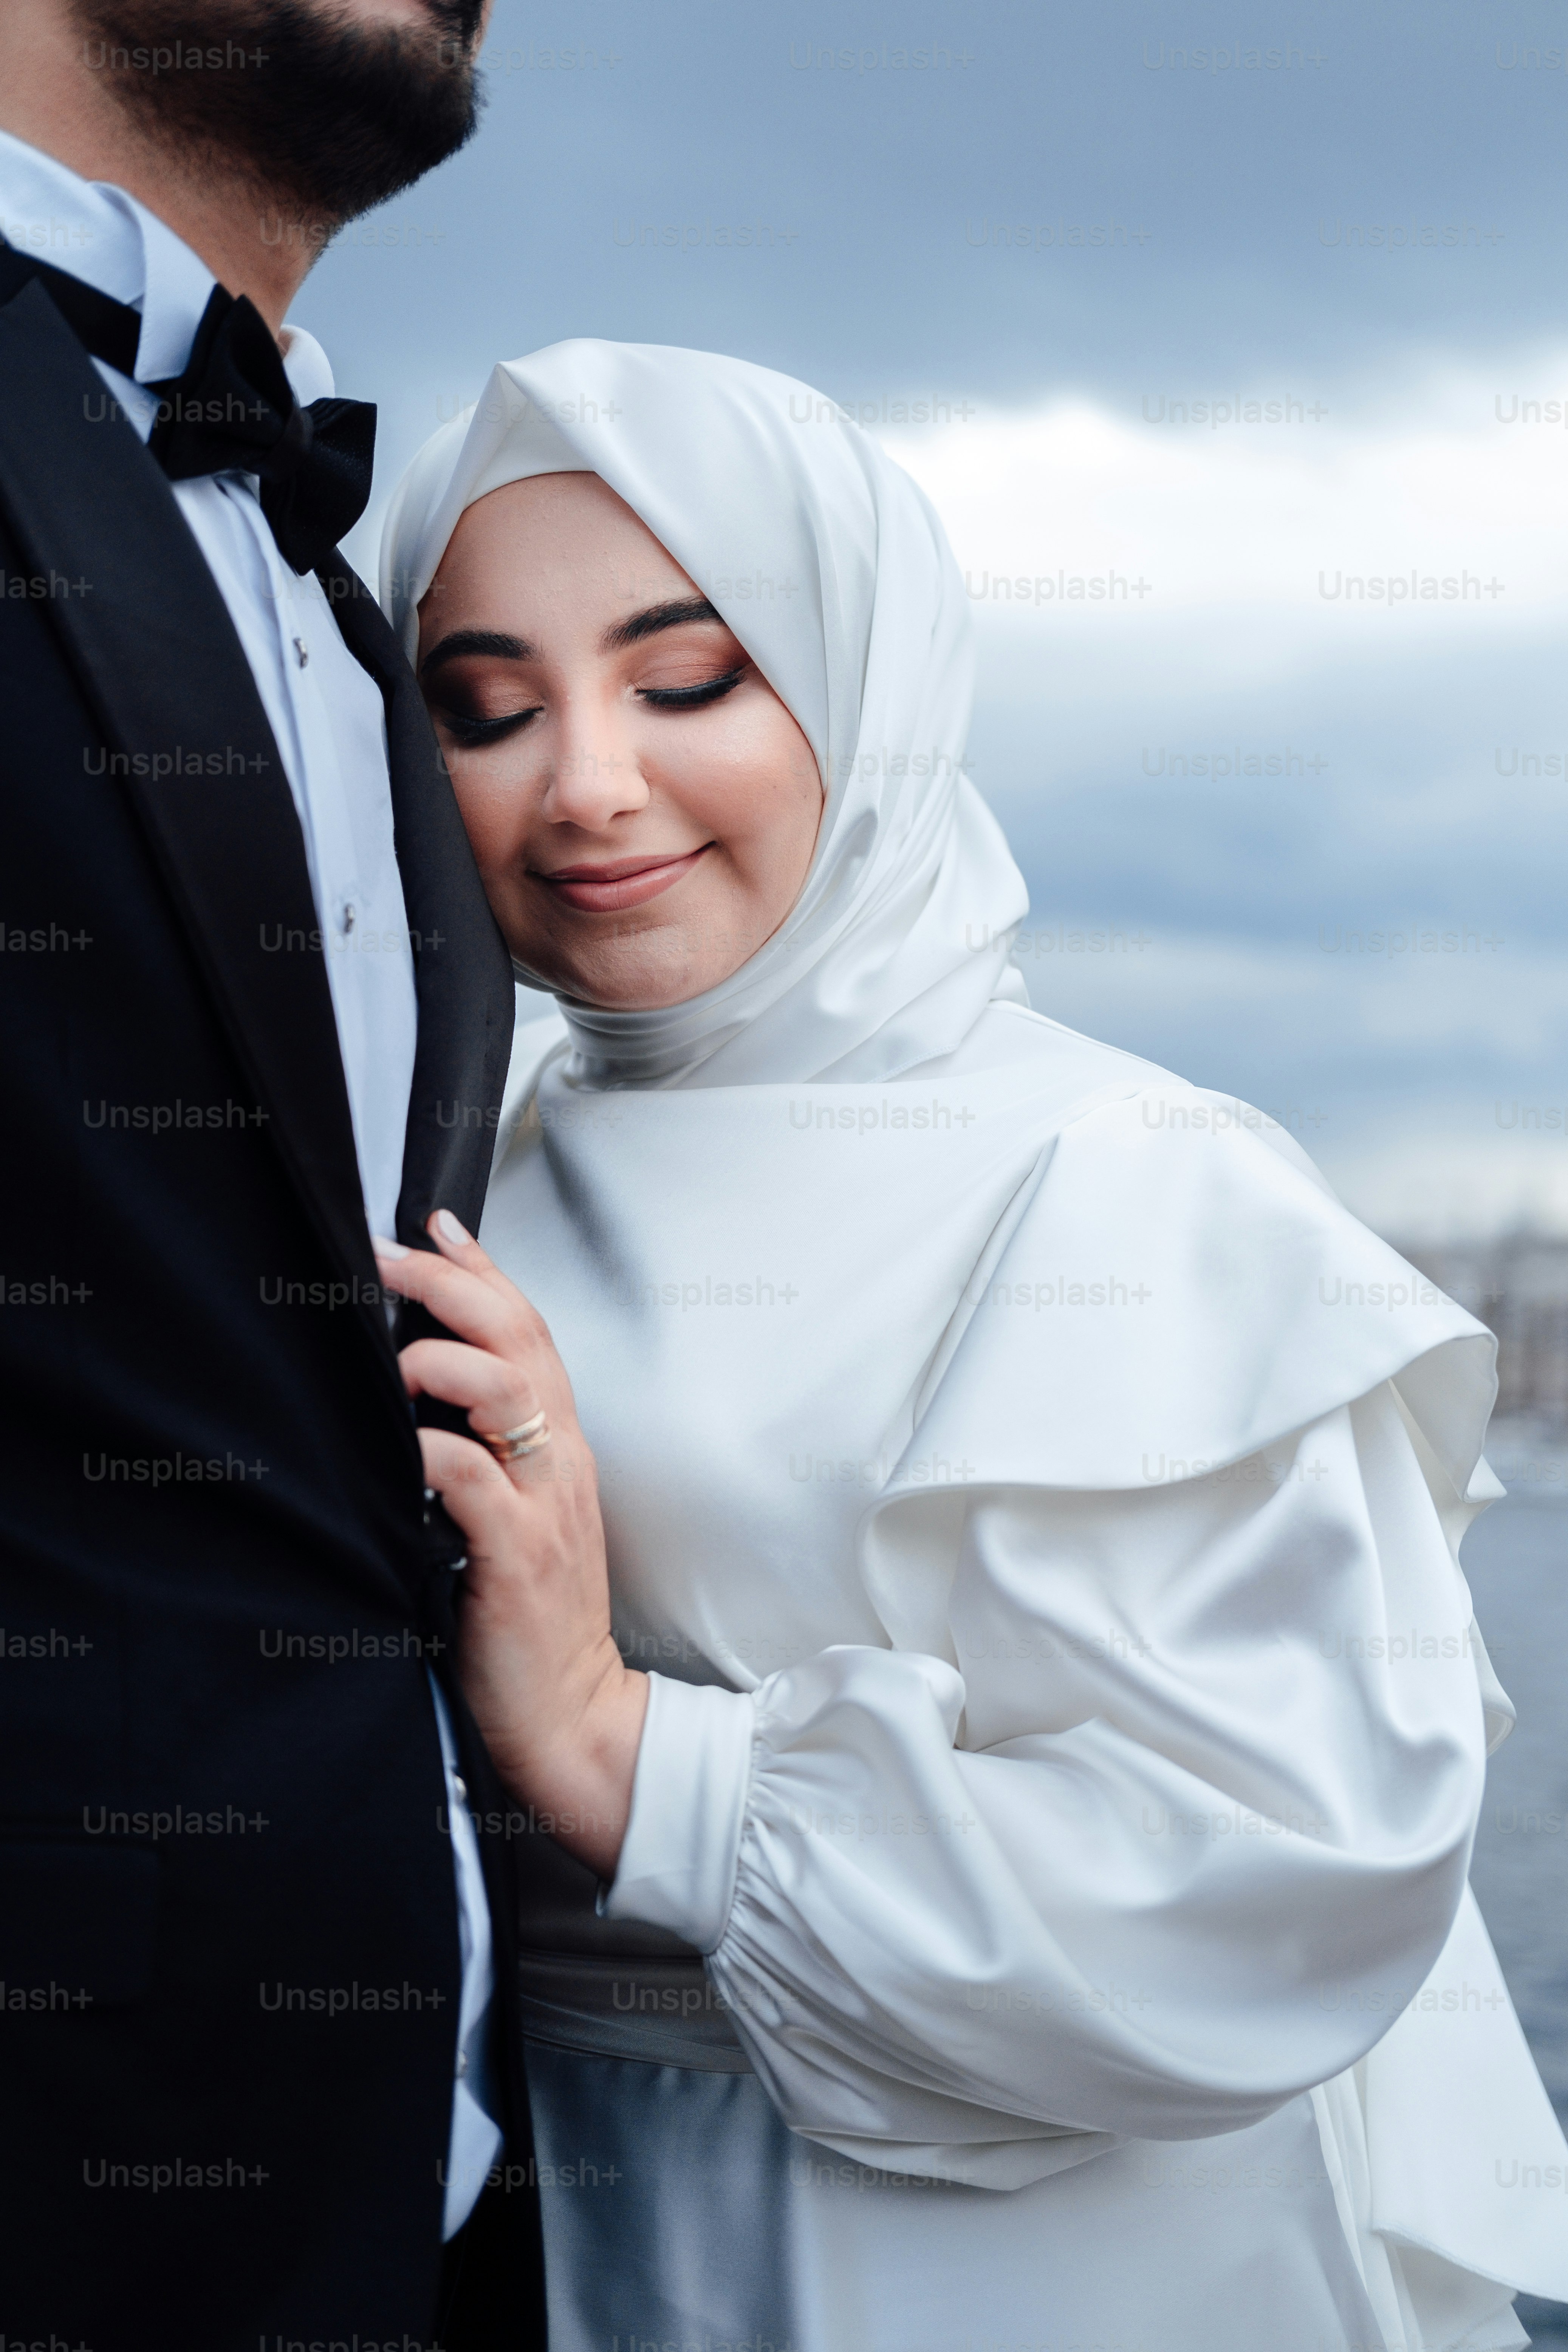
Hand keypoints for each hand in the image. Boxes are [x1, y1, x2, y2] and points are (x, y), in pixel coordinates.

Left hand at [372, 1211, 646, 1879]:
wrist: (573, 1716)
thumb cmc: (533, 1622)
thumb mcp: (520, 1518)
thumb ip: (488, 1454)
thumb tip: (424, 1394)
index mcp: (560, 1451)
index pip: (530, 1334)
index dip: (484, 1272)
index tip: (436, 1226)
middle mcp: (561, 1464)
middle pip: (521, 1341)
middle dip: (455, 1285)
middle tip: (391, 1254)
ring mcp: (544, 1506)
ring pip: (508, 1392)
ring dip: (443, 1358)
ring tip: (396, 1356)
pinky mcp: (516, 1555)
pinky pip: (470, 1478)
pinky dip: (429, 1450)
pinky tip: (398, 1443)